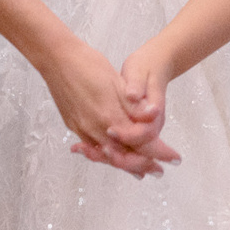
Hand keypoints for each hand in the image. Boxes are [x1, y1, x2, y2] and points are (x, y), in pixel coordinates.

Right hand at [36, 33, 179, 178]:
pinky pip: (93, 148)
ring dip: (126, 163)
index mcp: (110, 117)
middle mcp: (95, 129)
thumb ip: (134, 107)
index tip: (174, 158)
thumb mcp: (117, 82)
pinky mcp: (73, 125)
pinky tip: (113, 156)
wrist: (55, 58)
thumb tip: (152, 119)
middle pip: (125, 156)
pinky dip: (107, 155)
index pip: (141, 144)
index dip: (159, 153)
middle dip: (144, 164)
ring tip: (140, 170)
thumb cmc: (88, 65)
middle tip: (159, 170)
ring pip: (108, 155)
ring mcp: (82, 129)